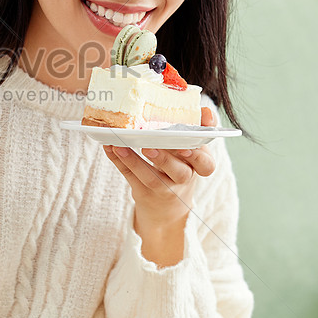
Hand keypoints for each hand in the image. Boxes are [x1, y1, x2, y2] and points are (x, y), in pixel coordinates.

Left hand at [103, 106, 218, 232]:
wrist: (166, 208)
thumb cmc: (180, 166)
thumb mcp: (192, 151)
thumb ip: (197, 129)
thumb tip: (204, 108)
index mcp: (198, 166)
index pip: (206, 164)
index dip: (199, 156)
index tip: (186, 146)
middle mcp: (183, 179)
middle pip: (179, 173)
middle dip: (165, 159)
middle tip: (150, 146)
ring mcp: (163, 190)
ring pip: (151, 178)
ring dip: (135, 161)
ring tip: (121, 146)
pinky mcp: (144, 194)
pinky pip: (131, 178)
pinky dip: (120, 162)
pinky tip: (111, 147)